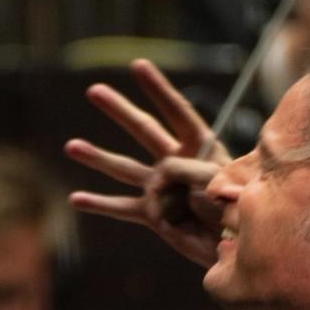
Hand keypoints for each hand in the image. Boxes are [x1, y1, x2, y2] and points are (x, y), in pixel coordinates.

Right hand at [65, 58, 230, 266]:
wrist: (238, 244)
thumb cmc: (234, 209)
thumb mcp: (217, 180)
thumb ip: (185, 170)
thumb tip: (155, 177)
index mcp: (200, 146)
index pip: (177, 111)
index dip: (158, 88)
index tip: (137, 65)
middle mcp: (176, 161)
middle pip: (144, 130)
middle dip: (119, 110)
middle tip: (94, 90)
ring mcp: (162, 187)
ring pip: (124, 168)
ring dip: (97, 157)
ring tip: (71, 146)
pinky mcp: (153, 215)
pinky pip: (123, 208)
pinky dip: (100, 204)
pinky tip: (76, 199)